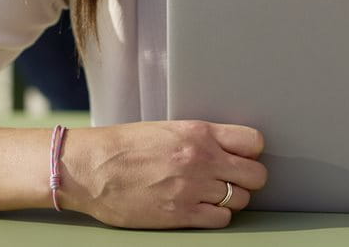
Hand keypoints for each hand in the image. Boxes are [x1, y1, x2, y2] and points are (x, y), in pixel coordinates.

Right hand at [61, 121, 267, 228]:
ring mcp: (193, 189)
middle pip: (256, 175)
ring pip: (241, 199)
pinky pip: (221, 219)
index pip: (253, 142)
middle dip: (249, 178)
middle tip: (234, 179)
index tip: (243, 156)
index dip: (251, 151)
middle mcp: (201, 159)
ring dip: (232, 198)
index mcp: (198, 133)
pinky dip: (217, 216)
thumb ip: (199, 138)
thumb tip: (226, 149)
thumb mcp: (167, 128)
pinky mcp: (181, 215)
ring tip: (212, 194)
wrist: (92, 168)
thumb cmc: (123, 146)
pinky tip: (202, 208)